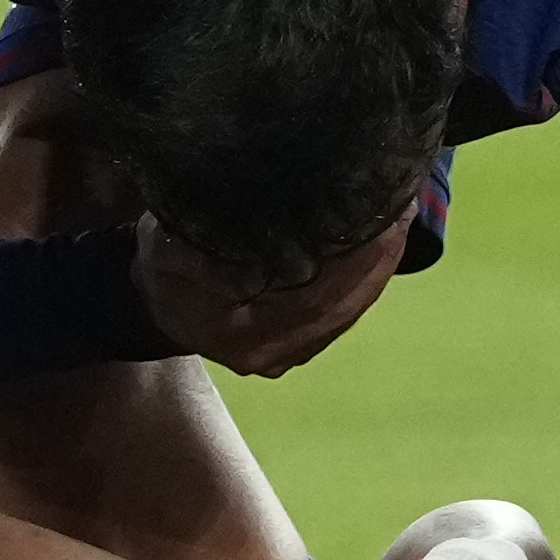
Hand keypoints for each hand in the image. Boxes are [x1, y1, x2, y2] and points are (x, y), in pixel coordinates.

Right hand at [137, 215, 394, 379]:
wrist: (157, 306)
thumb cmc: (161, 268)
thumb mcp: (165, 249)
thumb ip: (207, 255)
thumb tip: (266, 258)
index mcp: (238, 334)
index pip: (311, 295)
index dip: (351, 256)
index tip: (379, 212)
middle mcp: (270, 354)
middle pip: (338, 304)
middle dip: (375, 254)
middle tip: (402, 203)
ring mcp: (288, 356)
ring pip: (346, 310)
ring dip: (377, 264)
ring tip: (399, 216)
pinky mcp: (300, 346)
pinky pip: (341, 312)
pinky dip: (365, 277)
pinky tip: (381, 243)